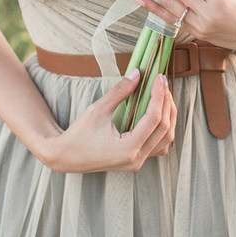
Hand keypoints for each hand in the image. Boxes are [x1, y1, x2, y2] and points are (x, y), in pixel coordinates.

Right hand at [41, 68, 176, 172]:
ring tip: (163, 95)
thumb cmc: (79, 135)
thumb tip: (137, 73)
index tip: (159, 78)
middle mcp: (136, 159)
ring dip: (169, 116)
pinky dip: (163, 128)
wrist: (66, 157)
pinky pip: (158, 145)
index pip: (154, 119)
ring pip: (165, 139)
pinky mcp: (136, 160)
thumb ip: (119, 92)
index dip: (159, 96)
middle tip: (162, 82)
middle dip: (166, 103)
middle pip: (164, 129)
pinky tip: (159, 112)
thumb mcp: (98, 109)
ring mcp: (138, 162)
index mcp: (128, 149)